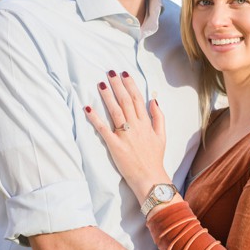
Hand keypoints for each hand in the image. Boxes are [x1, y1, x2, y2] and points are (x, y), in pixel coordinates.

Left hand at [84, 70, 170, 198]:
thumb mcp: (162, 135)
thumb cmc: (154, 157)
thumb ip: (158, 117)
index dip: (130, 84)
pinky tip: (88, 108)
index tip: (124, 73)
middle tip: (109, 72)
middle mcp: (136, 126)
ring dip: (107, 96)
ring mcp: (125, 135)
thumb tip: (153, 99)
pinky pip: (104, 129)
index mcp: (146, 123)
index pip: (138, 98)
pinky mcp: (115, 145)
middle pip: (126, 101)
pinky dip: (96, 118)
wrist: (150, 178)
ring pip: (115, 111)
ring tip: (101, 84)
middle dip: (117, 85)